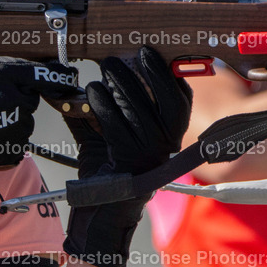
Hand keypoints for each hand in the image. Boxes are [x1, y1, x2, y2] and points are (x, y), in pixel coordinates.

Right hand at [0, 0, 77, 174]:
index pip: (49, 75)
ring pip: (25, 120)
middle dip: (17, 94)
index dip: (56, 75)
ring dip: (12, 117)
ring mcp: (16, 127)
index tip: (62, 76)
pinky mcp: (11, 149)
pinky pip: (17, 142)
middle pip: (32, 96)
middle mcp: (18, 100)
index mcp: (9, 73)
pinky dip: (5, 138)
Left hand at [63, 46, 191, 266]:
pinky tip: (92, 93)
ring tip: (105, 69)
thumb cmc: (107, 169)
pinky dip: (103, 107)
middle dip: (142, 74)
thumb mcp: (109, 134)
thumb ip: (102, 107)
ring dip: (120, 86)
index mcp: (169, 137)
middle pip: (163, 104)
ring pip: (138, 113)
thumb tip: (86, 77)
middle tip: (118, 58)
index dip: (167, 75)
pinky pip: (116, 129)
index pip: (180, 102)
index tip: (149, 54)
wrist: (100, 212)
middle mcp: (164, 147)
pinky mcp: (127, 165)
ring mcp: (148, 157)